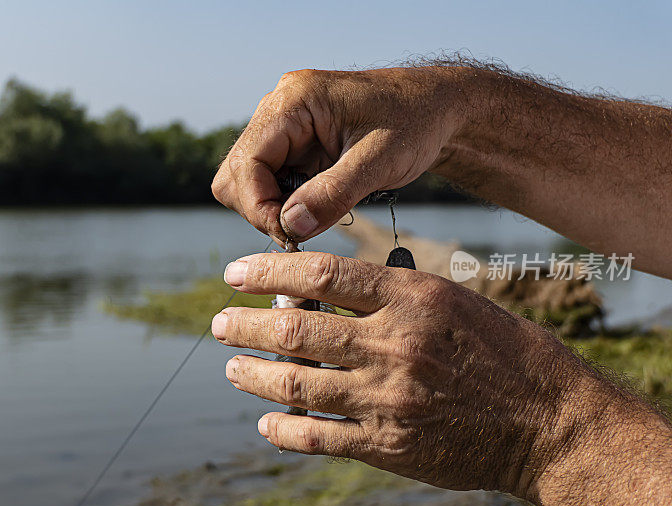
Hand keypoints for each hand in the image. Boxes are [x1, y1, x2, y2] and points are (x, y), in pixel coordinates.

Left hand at [210, 251, 589, 497]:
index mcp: (413, 298)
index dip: (270, 270)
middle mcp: (395, 345)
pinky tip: (266, 423)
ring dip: (254, 374)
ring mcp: (388, 398)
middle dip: (245, 323)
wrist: (547, 422)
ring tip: (232, 366)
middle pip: (297, 330)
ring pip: (297, 384)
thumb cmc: (501, 351)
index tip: (237, 272)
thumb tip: (319, 290)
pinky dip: (285, 430)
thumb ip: (387, 295)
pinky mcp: (389, 445)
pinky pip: (320, 438)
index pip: (323, 275)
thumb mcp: (450, 301)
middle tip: (220, 321)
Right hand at [211, 68, 467, 243]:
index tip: (290, 236)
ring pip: (246, 181)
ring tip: (312, 218)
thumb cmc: (415, 122)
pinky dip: (284, 203)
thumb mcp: (379, 161)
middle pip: (236, 173)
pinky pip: (269, 181)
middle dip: (262, 209)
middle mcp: (279, 109)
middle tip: (301, 231)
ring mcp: (283, 126)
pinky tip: (315, 207)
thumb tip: (290, 227)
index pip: (246, 162)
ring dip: (272, 208)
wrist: (437, 108)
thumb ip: (332, 194)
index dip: (259, 206)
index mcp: (294, 101)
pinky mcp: (293, 144)